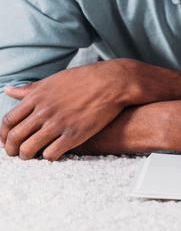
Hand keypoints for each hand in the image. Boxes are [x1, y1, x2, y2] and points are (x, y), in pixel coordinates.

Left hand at [1, 60, 135, 159]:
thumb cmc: (85, 79)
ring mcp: (59, 123)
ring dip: (26, 156)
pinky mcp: (75, 134)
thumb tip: (8, 90)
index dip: (3, 134)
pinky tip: (53, 153)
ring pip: (29, 149)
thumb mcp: (55, 80)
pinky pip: (51, 153)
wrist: (114, 82)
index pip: (8, 121)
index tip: (7, 139)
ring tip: (31, 156)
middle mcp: (45, 110)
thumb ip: (31, 89)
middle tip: (15, 152)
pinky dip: (48, 157)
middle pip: (15, 137)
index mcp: (38, 96)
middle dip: (11, 149)